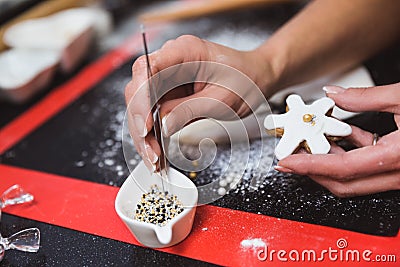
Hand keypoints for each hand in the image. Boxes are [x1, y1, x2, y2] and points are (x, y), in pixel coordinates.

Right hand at [125, 35, 274, 171]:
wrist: (255, 79)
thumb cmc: (245, 79)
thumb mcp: (221, 99)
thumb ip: (190, 110)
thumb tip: (163, 126)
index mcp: (184, 51)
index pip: (147, 69)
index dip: (141, 98)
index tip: (145, 125)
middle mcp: (170, 62)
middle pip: (138, 90)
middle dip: (140, 124)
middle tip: (151, 152)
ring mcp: (167, 79)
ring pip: (141, 107)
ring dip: (144, 135)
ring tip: (154, 159)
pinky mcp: (168, 94)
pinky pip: (152, 114)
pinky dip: (152, 135)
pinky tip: (156, 152)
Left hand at [275, 83, 399, 196]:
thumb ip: (366, 98)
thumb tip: (336, 95)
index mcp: (396, 157)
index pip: (340, 168)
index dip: (309, 165)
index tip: (286, 162)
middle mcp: (398, 173)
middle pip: (343, 182)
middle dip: (312, 171)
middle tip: (290, 159)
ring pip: (355, 178)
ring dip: (329, 163)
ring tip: (309, 147)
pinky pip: (368, 168)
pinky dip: (351, 156)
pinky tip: (340, 140)